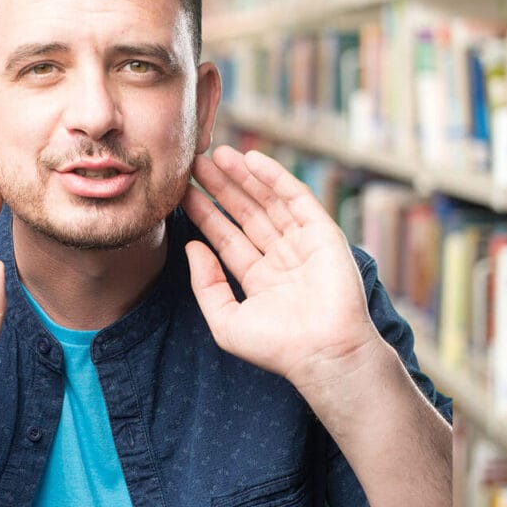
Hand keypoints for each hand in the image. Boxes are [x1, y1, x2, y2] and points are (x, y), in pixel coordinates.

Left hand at [182, 146, 380, 393]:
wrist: (323, 353)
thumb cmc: (276, 347)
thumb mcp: (226, 319)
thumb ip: (206, 283)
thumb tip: (193, 247)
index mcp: (258, 278)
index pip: (226, 238)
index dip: (204, 213)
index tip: (182, 191)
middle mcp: (280, 258)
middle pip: (245, 214)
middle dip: (220, 188)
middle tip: (195, 163)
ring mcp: (302, 244)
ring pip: (268, 201)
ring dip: (243, 177)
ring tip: (217, 154)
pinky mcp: (324, 233)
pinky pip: (296, 198)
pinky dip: (275, 177)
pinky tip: (252, 160)